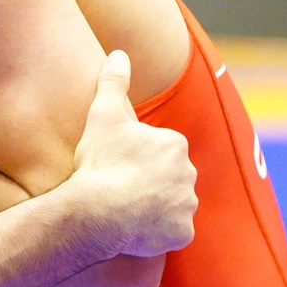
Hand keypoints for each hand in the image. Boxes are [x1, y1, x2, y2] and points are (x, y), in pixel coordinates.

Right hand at [70, 51, 197, 257]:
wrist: (97, 211)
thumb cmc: (100, 161)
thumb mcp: (103, 114)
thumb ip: (113, 81)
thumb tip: (119, 53)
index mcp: (174, 143)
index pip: (159, 148)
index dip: (135, 154)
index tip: (115, 162)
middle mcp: (189, 173)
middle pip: (168, 175)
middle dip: (149, 179)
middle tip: (118, 185)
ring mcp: (187, 205)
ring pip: (172, 203)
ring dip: (155, 205)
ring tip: (124, 208)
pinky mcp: (182, 233)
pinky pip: (172, 231)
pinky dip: (158, 231)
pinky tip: (135, 229)